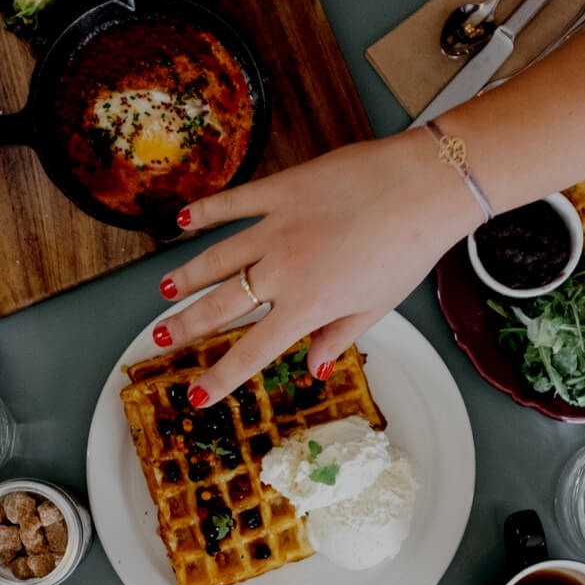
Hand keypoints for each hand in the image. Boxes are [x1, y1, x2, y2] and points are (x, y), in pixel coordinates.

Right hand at [153, 130, 478, 403]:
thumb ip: (339, 337)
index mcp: (308, 307)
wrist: (423, 187)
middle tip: (160, 337)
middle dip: (187, 326)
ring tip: (165, 291)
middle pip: (221, 306)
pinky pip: (234, 204)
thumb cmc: (409, 249)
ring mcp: (276, 228)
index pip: (252, 352)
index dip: (220, 378)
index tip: (196, 396)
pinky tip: (183, 222)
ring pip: (217, 257)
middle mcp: (282, 271)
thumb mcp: (378, 306)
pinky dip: (206, 212)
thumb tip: (314, 368)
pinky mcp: (281, 190)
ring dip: (187, 276)